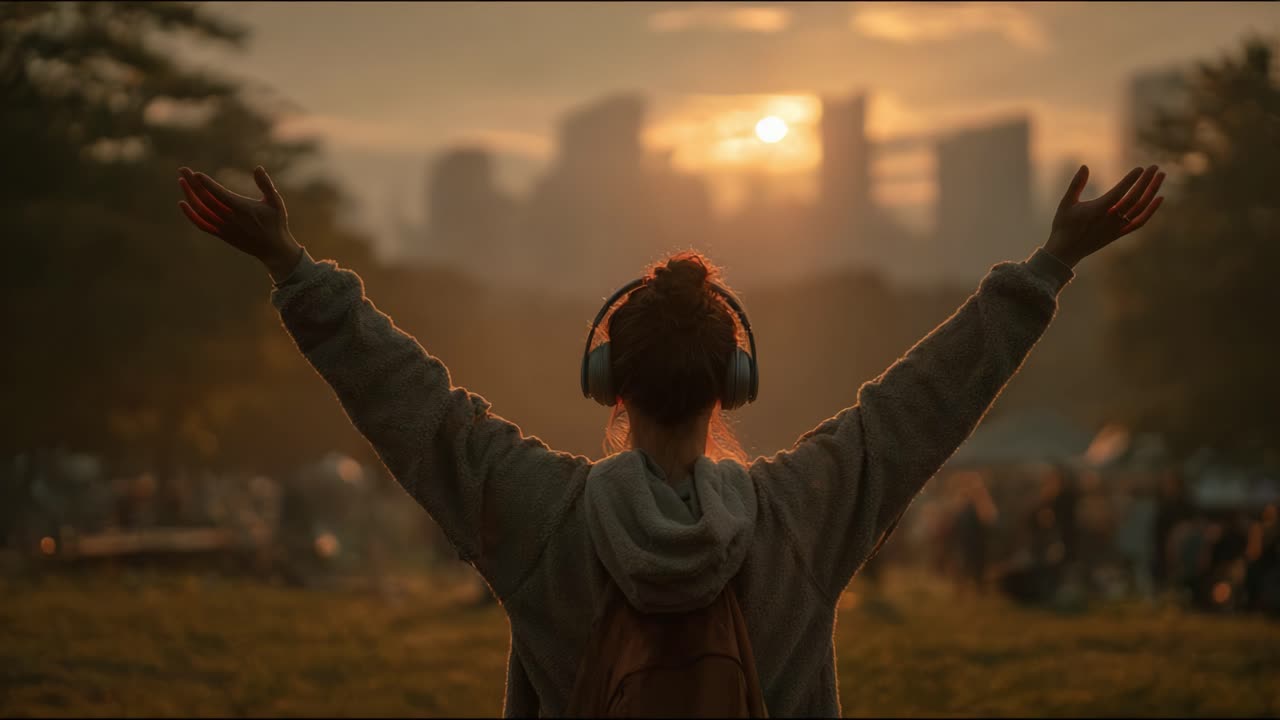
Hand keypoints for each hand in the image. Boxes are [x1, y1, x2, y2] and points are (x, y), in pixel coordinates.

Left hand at [177, 166, 302, 280]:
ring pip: (201, 211)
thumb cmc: (276, 223)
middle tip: (183, 170)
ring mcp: (224, 227)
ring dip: (189, 195)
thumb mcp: (276, 202)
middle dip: (192, 184)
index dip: (206, 184)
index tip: (195, 173)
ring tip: (182, 181)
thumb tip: (258, 168)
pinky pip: (201, 224)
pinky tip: (182, 203)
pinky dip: (190, 215)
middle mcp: (230, 218)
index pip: (219, 194)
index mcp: (243, 208)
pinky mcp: (221, 234)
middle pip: (206, 199)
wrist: (273, 249)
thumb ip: (266, 185)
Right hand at [1044, 164, 1164, 267]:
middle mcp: (1110, 219)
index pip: (1119, 193)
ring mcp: (1117, 227)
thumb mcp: (1066, 203)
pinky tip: (1159, 198)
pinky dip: (1151, 210)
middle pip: (1134, 198)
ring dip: (1152, 191)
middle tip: (1155, 167)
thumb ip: (1076, 184)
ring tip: (1160, 176)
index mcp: (1097, 211)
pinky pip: (1139, 221)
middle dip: (1146, 181)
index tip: (1141, 168)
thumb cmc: (1064, 225)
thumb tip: (1084, 166)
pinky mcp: (1119, 233)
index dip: (1130, 180)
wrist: (1066, 251)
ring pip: (1140, 208)